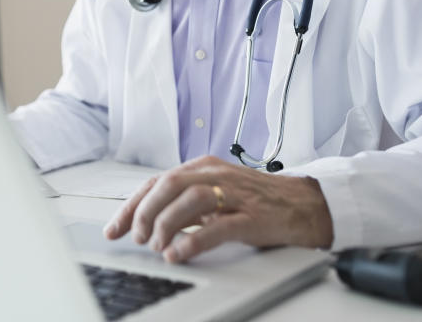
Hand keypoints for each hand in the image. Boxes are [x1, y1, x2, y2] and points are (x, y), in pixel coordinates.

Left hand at [102, 155, 332, 262]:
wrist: (306, 204)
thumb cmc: (259, 201)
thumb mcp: (217, 195)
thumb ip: (187, 203)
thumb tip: (149, 222)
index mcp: (203, 167)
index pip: (157, 182)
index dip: (132, 206)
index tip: (115, 228)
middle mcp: (216, 174)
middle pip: (168, 185)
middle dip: (145, 212)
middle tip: (136, 237)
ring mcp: (235, 194)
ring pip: (189, 200)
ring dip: (166, 224)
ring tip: (156, 246)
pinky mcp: (252, 216)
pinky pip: (217, 227)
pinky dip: (193, 241)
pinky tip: (178, 254)